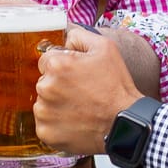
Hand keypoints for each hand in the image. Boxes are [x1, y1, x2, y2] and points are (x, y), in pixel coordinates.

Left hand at [33, 28, 139, 155]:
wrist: (125, 123)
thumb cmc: (116, 86)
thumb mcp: (105, 48)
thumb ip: (79, 35)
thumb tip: (64, 37)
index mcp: (57, 65)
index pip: (46, 60)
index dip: (63, 66)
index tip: (76, 76)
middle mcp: (45, 87)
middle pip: (44, 82)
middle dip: (59, 85)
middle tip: (81, 93)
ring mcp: (44, 112)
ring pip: (43, 103)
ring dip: (56, 105)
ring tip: (80, 109)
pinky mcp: (46, 132)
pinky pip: (45, 124)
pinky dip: (56, 124)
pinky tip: (75, 122)